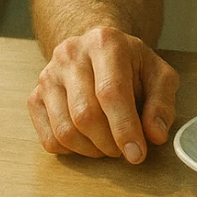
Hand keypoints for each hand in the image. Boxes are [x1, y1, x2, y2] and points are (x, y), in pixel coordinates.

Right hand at [27, 26, 178, 162]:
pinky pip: (49, 139)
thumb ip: (162, 103)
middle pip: (85, 114)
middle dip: (109, 143)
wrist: (98, 50)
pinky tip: (88, 141)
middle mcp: (71, 55)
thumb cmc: (131, 66)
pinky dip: (72, 150)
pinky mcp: (34, 97)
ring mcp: (48, 76)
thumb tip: (155, 135)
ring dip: (91, 150)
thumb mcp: (158, 75)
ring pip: (65, 130)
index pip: (111, 91)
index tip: (137, 154)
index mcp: (105, 42)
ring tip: (108, 145)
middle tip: (123, 149)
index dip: (124, 128)